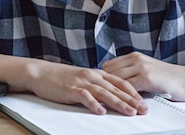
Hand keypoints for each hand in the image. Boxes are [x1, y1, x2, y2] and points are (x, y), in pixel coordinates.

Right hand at [25, 60, 148, 115]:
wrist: (41, 72)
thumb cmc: (61, 77)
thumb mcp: (83, 78)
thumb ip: (96, 85)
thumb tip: (110, 96)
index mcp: (96, 73)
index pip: (120, 82)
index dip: (133, 92)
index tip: (143, 102)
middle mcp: (91, 76)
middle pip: (115, 89)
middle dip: (131, 100)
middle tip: (143, 109)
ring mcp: (82, 82)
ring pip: (104, 93)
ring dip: (118, 103)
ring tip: (129, 112)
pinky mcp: (71, 89)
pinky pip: (85, 97)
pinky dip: (94, 104)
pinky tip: (101, 112)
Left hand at [102, 52, 184, 100]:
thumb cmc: (169, 79)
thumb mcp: (148, 70)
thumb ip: (133, 73)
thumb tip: (115, 83)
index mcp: (134, 56)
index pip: (108, 66)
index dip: (103, 78)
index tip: (98, 88)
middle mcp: (135, 59)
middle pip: (109, 72)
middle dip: (104, 84)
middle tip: (97, 97)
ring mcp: (141, 67)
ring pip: (116, 79)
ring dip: (111, 91)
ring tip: (104, 102)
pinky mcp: (147, 77)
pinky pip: (128, 87)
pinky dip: (122, 96)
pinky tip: (118, 103)